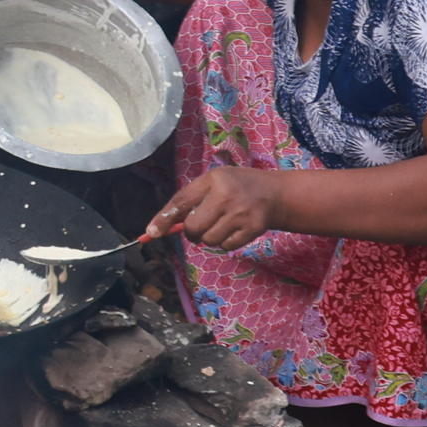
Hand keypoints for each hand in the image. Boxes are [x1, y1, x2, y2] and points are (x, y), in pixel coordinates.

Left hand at [145, 167, 284, 252]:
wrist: (274, 193)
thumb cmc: (236, 186)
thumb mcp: (213, 181)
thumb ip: (190, 199)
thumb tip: (162, 226)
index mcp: (213, 179)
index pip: (182, 201)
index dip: (164, 218)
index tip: (151, 232)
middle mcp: (226, 195)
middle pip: (194, 227)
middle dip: (192, 232)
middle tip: (199, 227)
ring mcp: (241, 213)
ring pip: (209, 240)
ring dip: (209, 237)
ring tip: (220, 224)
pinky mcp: (253, 228)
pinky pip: (226, 246)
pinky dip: (225, 242)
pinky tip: (233, 229)